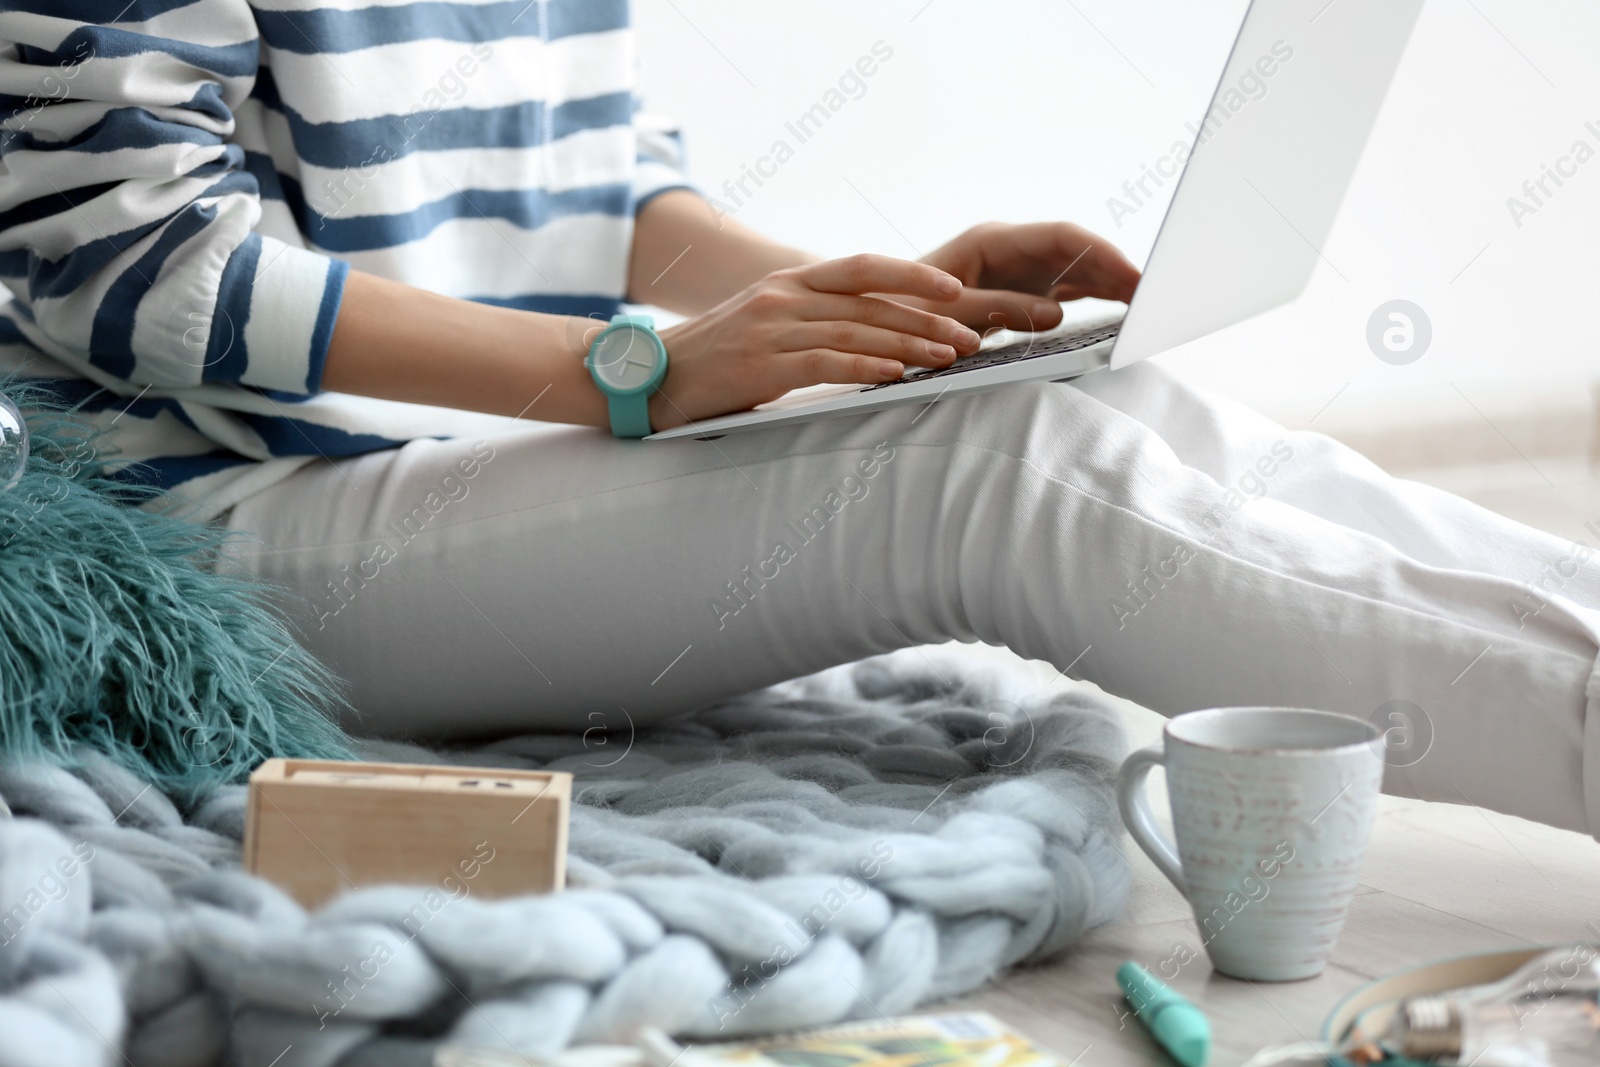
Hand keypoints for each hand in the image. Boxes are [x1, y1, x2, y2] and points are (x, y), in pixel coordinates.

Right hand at [641, 254, 982, 429]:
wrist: (652, 377)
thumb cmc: (716, 357)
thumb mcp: (766, 322)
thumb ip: (813, 318)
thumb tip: (871, 329)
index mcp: (789, 281)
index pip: (862, 267)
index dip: (912, 275)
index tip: (954, 289)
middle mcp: (783, 296)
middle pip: (870, 302)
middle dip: (926, 319)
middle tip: (970, 335)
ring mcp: (771, 328)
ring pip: (856, 332)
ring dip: (908, 346)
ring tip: (947, 358)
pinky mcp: (761, 365)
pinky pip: (825, 362)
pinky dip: (864, 369)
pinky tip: (895, 375)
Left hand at [905, 222, 1141, 334]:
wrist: (877, 322)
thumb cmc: (901, 312)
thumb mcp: (945, 313)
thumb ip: (998, 309)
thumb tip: (1057, 313)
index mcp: (992, 241)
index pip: (1061, 237)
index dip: (1102, 252)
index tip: (1134, 274)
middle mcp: (1010, 250)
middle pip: (1077, 251)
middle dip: (1117, 266)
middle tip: (1157, 291)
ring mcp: (1018, 271)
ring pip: (1077, 269)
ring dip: (1112, 283)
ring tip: (1152, 302)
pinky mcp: (1021, 293)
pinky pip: (1068, 290)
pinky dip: (1095, 299)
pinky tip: (1124, 310)